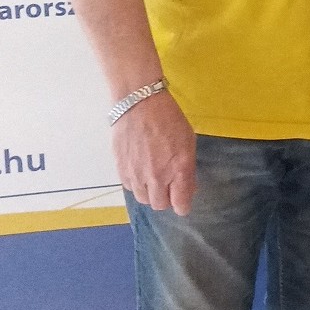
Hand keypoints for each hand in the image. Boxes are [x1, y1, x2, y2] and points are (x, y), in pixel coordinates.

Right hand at [112, 89, 196, 215]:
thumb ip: (188, 169)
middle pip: (160, 205)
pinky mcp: (121, 169)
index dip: (183, 204)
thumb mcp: (188, 141)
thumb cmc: (168, 118)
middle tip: (168, 186)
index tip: (183, 199)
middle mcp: (156, 177)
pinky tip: (140, 170)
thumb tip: (188, 188)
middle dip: (166, 199)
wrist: (138, 103)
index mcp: (178, 170)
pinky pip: (130, 187)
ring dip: (149, 193)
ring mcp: (137, 174)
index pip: (181, 205)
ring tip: (153, 177)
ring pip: (143, 199)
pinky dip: (136, 183)